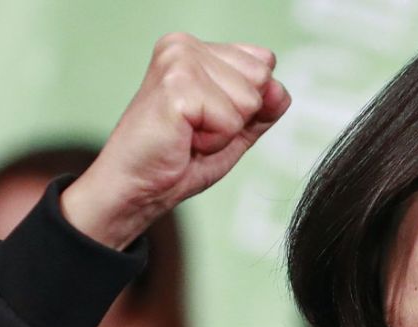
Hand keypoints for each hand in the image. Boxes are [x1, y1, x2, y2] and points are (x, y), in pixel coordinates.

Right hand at [60, 33, 290, 249]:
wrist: (136, 189)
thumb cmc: (178, 161)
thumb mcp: (234, 132)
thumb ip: (263, 109)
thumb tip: (281, 90)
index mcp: (196, 48)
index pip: (264, 62)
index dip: (247, 104)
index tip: (207, 119)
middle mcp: (184, 45)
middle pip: (261, 78)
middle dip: (238, 117)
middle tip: (197, 131)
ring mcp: (179, 62)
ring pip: (249, 100)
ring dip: (225, 131)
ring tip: (189, 136)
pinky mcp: (177, 87)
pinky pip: (231, 120)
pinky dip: (214, 141)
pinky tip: (183, 140)